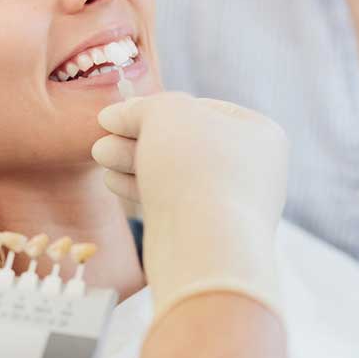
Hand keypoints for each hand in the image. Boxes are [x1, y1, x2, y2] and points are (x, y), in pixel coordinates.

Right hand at [92, 93, 288, 320]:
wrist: (206, 250)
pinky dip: (142, 189)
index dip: (155, 108)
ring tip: (99, 155)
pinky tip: (112, 182)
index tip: (116, 116)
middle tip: (101, 136)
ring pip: (175, 174)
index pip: (201, 110)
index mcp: (260, 135)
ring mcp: (230, 206)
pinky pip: (172, 203)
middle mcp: (252, 171)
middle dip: (139, 138)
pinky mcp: (206, 236)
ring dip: (133, 161)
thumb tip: (117, 115)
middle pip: (185, 143)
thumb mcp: (167, 112)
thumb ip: (144, 107)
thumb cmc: (196, 168)